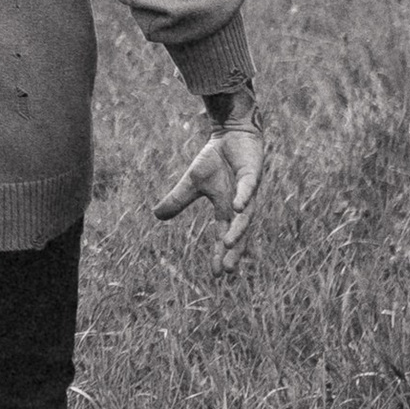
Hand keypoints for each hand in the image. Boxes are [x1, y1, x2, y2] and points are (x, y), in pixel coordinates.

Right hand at [154, 119, 266, 268]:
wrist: (231, 134)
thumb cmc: (215, 159)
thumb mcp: (192, 182)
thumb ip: (177, 199)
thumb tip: (156, 216)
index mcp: (226, 208)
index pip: (223, 235)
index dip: (220, 254)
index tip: (216, 274)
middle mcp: (239, 204)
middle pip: (238, 232)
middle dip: (233, 251)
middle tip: (227, 270)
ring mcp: (247, 191)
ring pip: (245, 216)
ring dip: (238, 230)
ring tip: (227, 244)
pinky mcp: (253, 174)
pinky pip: (248, 189)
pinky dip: (243, 198)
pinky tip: (237, 208)